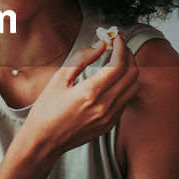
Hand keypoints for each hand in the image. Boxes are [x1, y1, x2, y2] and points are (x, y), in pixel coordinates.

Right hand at [20, 32, 140, 159]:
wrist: (44, 141)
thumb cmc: (47, 110)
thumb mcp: (59, 79)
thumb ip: (82, 58)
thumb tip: (100, 44)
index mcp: (90, 93)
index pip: (119, 64)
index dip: (121, 46)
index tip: (116, 37)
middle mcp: (104, 106)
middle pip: (132, 74)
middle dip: (128, 55)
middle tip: (118, 47)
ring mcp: (110, 117)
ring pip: (134, 87)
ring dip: (130, 70)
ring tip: (117, 61)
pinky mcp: (110, 124)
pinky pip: (127, 100)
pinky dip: (126, 85)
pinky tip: (113, 79)